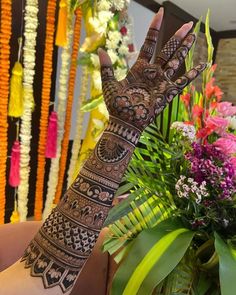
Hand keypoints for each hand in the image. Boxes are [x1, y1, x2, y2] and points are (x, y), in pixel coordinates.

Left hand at [98, 8, 206, 131]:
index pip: (150, 43)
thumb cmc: (116, 106)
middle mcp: (153, 73)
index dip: (155, 28)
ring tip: (194, 36)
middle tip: (189, 24)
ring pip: (176, 61)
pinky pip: (183, 81)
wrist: (125, 123)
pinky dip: (193, 73)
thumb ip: (106, 67)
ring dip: (185, 49)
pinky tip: (202, 65)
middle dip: (178, 37)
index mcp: (139, 68)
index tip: (161, 13)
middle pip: (168, 50)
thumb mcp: (109, 84)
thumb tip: (100, 49)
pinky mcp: (168, 93)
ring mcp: (161, 82)